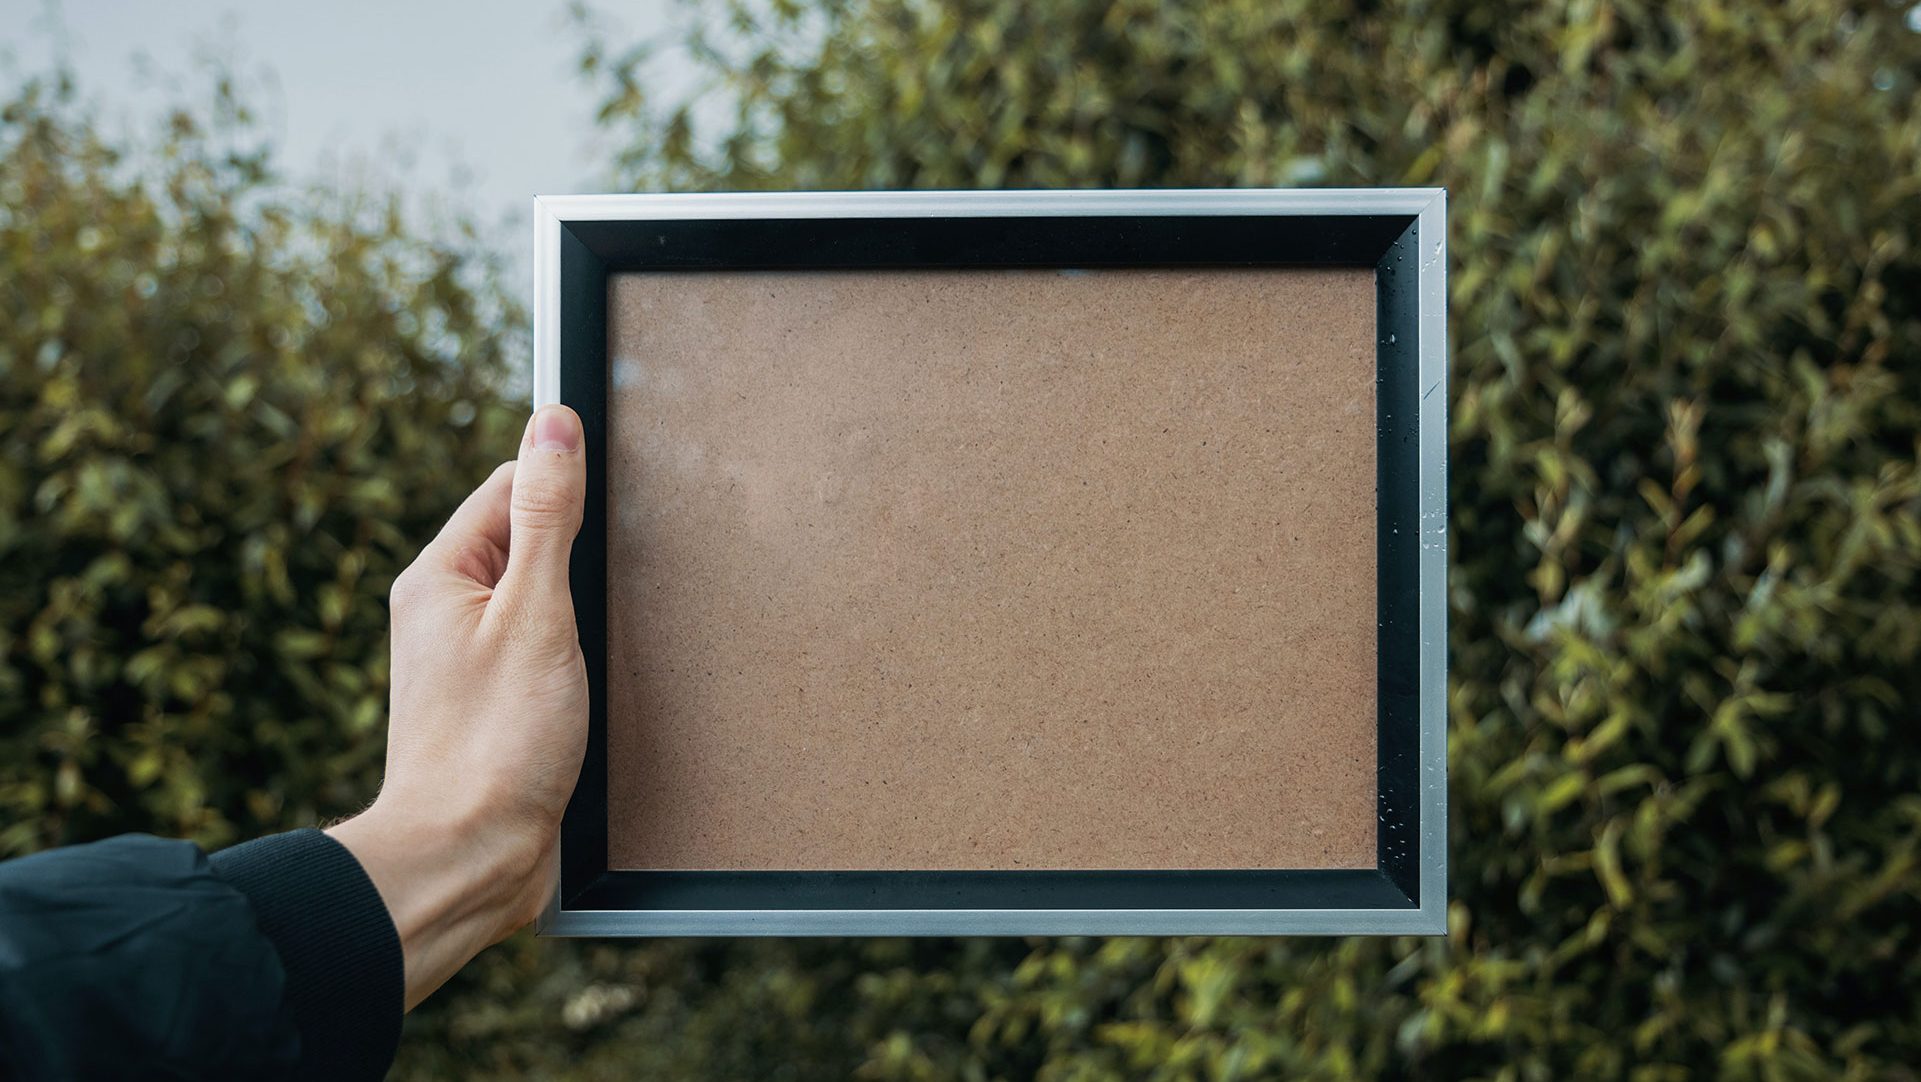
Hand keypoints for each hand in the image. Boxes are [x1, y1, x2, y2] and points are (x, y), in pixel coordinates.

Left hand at [328, 405, 588, 1009]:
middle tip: (592, 604)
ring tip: (585, 656)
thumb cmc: (495, 743)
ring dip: (574, 616)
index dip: (561, 492)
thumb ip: (548, 514)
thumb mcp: (536, 611)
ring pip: (537, 602)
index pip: (507, 486)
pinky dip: (569, 659)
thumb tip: (553, 423)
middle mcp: (442, 612)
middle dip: (573, 559)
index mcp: (437, 576)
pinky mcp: (490, 707)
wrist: (468, 857)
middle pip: (525, 542)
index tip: (600, 522)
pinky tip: (584, 691)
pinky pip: (538, 653)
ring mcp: (464, 662)